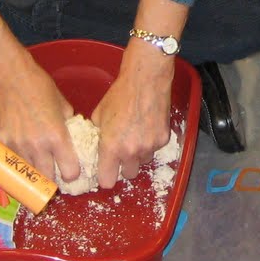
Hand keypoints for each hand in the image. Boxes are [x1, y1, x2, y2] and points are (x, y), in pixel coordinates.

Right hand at [0, 61, 77, 179]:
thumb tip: (73, 136)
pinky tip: (25, 156)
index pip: (69, 172)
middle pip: (48, 180)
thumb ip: (69, 125)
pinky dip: (20, 163)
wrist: (11, 79)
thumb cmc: (41, 88)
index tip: (72, 169)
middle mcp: (38, 146)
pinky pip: (14, 162)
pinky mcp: (4, 144)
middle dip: (54, 179)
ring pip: (29, 174)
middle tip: (56, 173)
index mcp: (57, 137)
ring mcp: (18, 147)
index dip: (73, 173)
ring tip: (40, 167)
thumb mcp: (64, 106)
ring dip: (36, 173)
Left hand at [91, 43, 173, 187]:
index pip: (107, 181)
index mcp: (111, 147)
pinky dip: (150, 142)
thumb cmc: (120, 94)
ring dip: (138, 154)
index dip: (105, 177)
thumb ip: (98, 134)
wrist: (146, 80)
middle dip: (124, 167)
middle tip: (121, 152)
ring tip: (135, 135)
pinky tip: (146, 127)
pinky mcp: (163, 139)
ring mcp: (149, 146)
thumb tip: (96, 143)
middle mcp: (131, 151)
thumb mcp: (99, 114)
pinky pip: (154, 149)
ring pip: (143, 162)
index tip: (105, 172)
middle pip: (128, 175)